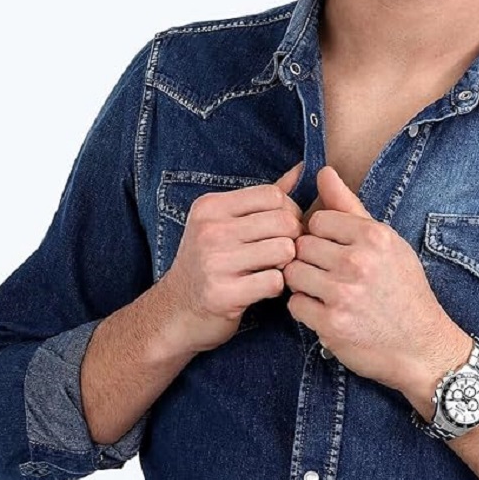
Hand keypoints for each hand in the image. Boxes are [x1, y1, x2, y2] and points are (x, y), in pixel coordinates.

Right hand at [159, 161, 303, 354]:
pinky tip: (262, 288)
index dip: (289, 212)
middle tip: (281, 253)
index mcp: (211, 207)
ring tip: (271, 270)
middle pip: (284, 221)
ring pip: (284, 250)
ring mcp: (215, 261)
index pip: (274, 195)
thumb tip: (302, 169)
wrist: (176, 310)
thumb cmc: (209, 262)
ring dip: (286, 264)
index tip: (282, 229)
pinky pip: (276, 281)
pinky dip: (277, 287)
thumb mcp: (225, 222)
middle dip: (292, 238)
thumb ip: (263, 197)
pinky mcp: (223, 294)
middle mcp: (210, 230)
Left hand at [284, 166, 465, 394]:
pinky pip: (295, 305)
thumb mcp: (386, 241)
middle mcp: (358, 261)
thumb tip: (323, 171)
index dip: (322, 236)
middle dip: (310, 260)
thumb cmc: (403, 289)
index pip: (318, 219)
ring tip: (325, 292)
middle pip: (301, 246)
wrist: (422, 346)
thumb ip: (350, 206)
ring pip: (293, 273)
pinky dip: (306, 310)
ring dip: (303, 284)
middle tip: (329, 274)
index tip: (335, 250)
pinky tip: (326, 311)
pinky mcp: (331, 323)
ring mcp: (343, 293)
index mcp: (373, 236)